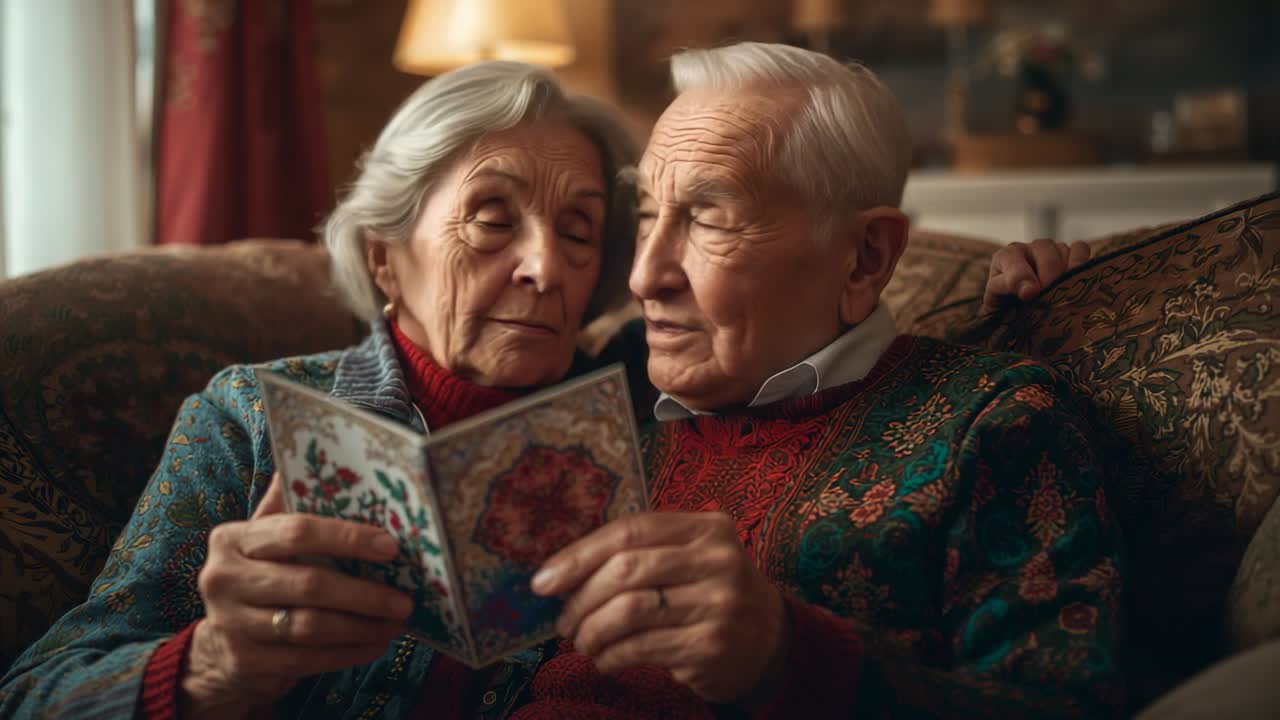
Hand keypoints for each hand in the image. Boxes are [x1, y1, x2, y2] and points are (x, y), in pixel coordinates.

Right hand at [181, 473, 412, 717]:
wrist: (220, 647)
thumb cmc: (261, 577)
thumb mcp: (266, 538)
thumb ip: (290, 502)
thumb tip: (326, 450)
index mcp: (233, 537)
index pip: (298, 531)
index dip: (348, 538)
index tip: (391, 547)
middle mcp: (223, 578)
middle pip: (309, 584)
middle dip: (365, 593)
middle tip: (405, 600)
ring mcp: (231, 623)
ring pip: (311, 626)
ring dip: (362, 626)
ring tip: (396, 623)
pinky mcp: (246, 661)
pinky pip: (308, 659)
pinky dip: (348, 653)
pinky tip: (376, 645)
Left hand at [531, 512, 787, 704]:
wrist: (771, 640)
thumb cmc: (712, 592)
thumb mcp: (691, 558)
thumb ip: (642, 552)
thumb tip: (563, 572)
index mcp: (707, 528)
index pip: (630, 531)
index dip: (580, 554)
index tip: (545, 580)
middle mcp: (717, 560)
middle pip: (626, 570)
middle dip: (581, 599)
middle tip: (563, 621)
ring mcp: (718, 603)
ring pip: (629, 612)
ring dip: (592, 631)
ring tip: (583, 642)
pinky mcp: (711, 645)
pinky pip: (642, 648)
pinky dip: (612, 656)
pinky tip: (606, 659)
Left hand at [984, 238, 1090, 309]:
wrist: (1019, 308)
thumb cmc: (1007, 305)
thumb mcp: (998, 300)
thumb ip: (1007, 289)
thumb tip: (1029, 290)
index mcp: (1006, 256)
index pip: (1014, 260)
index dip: (1022, 277)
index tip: (1029, 294)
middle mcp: (1029, 248)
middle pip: (1044, 252)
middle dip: (1049, 277)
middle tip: (1051, 298)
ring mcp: (1051, 249)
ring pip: (1062, 250)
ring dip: (1065, 273)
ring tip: (1063, 292)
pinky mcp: (1070, 253)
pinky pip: (1080, 248)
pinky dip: (1081, 262)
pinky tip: (1078, 279)